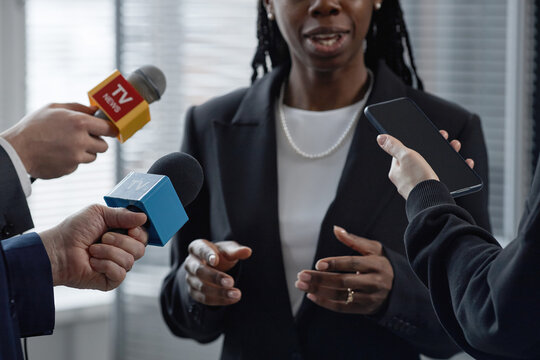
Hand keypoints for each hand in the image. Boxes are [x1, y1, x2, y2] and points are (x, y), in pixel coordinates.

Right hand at [1, 103, 117, 178]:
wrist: (17, 149)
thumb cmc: (34, 126)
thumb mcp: (54, 108)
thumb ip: (78, 108)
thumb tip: (96, 111)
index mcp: (79, 122)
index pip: (108, 129)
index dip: (109, 130)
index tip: (109, 131)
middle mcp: (81, 141)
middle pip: (104, 146)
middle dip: (96, 142)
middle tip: (84, 138)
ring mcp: (76, 157)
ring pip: (92, 156)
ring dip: (84, 152)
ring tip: (66, 145)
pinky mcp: (70, 169)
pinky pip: (78, 165)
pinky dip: (72, 160)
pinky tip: (58, 154)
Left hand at [40, 204, 147, 290]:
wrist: (57, 250)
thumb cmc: (74, 230)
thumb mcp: (99, 213)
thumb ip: (123, 214)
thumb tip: (144, 217)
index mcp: (122, 234)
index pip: (143, 236)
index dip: (140, 233)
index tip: (130, 229)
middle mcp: (122, 250)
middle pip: (141, 248)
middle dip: (121, 241)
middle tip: (103, 237)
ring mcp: (117, 266)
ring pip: (130, 261)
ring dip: (109, 252)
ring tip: (92, 250)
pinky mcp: (110, 280)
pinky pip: (120, 273)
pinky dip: (106, 265)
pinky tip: (93, 263)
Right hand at [184, 239, 251, 305]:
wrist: (213, 267)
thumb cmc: (220, 255)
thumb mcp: (228, 250)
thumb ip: (236, 251)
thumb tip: (247, 251)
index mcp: (197, 248)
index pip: (199, 249)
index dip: (207, 254)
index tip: (216, 260)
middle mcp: (190, 263)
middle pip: (199, 271)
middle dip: (215, 277)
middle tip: (231, 282)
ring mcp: (190, 279)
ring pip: (202, 287)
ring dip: (220, 292)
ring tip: (236, 294)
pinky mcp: (194, 293)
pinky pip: (205, 299)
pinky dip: (220, 300)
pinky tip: (232, 299)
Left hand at [295, 226, 393, 314]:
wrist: (399, 289)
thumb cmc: (381, 264)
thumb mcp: (373, 249)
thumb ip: (353, 240)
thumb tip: (336, 228)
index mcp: (376, 265)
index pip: (353, 264)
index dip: (335, 263)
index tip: (318, 263)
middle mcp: (374, 283)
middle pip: (343, 281)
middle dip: (320, 279)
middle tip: (301, 275)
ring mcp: (369, 298)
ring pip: (340, 295)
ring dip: (318, 291)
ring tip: (301, 285)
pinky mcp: (364, 309)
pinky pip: (342, 308)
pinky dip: (325, 303)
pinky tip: (311, 296)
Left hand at [377, 131, 473, 199]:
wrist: (432, 202)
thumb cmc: (417, 179)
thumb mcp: (405, 156)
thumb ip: (393, 146)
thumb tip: (381, 138)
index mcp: (397, 171)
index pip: (402, 153)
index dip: (414, 142)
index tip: (426, 135)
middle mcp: (407, 179)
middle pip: (421, 157)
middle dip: (435, 146)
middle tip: (445, 138)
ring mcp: (421, 185)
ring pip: (435, 165)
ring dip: (448, 154)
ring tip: (455, 146)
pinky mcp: (434, 190)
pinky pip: (447, 176)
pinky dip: (457, 168)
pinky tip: (465, 163)